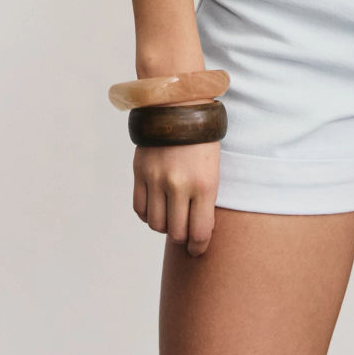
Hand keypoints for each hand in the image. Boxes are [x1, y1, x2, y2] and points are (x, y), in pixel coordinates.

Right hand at [132, 100, 220, 256]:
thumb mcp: (214, 166)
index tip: (198, 249)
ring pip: (156, 224)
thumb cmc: (202, 137)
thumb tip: (197, 231)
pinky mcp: (140, 174)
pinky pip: (140, 209)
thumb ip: (205, 197)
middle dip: (183, 237)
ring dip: (165, 225)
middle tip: (186, 232)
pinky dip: (148, 214)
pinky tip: (156, 206)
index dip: (199, 247)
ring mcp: (157, 180)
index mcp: (205, 184)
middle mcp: (180, 185)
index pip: (199, 232)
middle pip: (177, 233)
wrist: (178, 105)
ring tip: (172, 215)